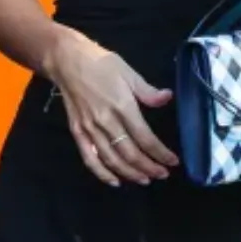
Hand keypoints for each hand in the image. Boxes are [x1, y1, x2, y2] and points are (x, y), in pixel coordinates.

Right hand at [47, 30, 178, 186]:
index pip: (145, 138)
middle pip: (130, 153)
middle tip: (162, 175)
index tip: (172, 162)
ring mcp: (90, 129)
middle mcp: (106, 122)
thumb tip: (167, 98)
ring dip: (130, 173)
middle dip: (148, 167)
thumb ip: (148, 91)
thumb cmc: (101, 64)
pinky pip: (90, 158)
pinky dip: (102, 173)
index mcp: (122, 106)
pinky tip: (114, 181)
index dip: (160, 153)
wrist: (67, 60)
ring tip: (144, 179)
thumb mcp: (129, 73)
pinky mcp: (77, 132)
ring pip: (112, 159)